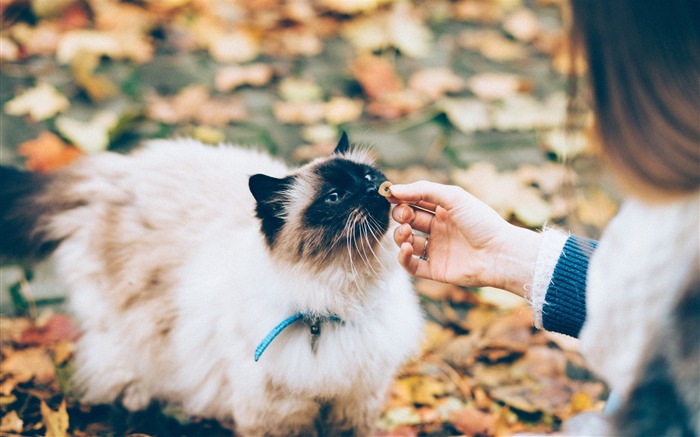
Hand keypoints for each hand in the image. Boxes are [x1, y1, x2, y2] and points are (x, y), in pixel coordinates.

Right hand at [389, 181, 541, 296]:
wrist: (500, 253)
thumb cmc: (482, 222)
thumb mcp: (453, 197)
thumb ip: (422, 190)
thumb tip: (393, 190)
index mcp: (445, 210)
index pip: (415, 202)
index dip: (402, 198)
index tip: (390, 196)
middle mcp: (439, 230)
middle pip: (408, 221)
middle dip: (400, 216)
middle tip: (405, 215)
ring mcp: (437, 250)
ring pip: (407, 242)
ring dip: (400, 235)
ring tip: (407, 232)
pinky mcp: (436, 270)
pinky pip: (411, 265)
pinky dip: (403, 257)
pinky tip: (407, 248)